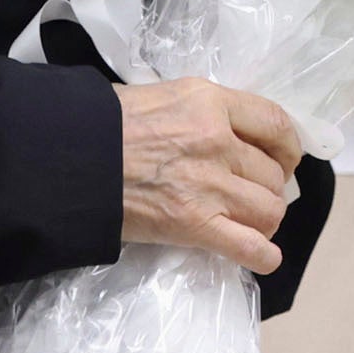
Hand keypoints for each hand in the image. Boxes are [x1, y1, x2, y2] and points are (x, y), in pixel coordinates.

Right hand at [115, 78, 301, 275]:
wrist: (65, 157)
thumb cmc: (102, 123)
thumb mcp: (162, 96)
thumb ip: (201, 112)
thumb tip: (227, 131)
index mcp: (210, 102)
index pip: (277, 122)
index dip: (288, 147)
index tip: (282, 159)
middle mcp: (218, 141)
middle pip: (273, 173)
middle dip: (270, 188)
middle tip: (254, 195)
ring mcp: (209, 185)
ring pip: (269, 210)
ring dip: (264, 219)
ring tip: (249, 222)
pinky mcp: (194, 225)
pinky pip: (249, 247)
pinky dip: (263, 256)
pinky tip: (262, 256)